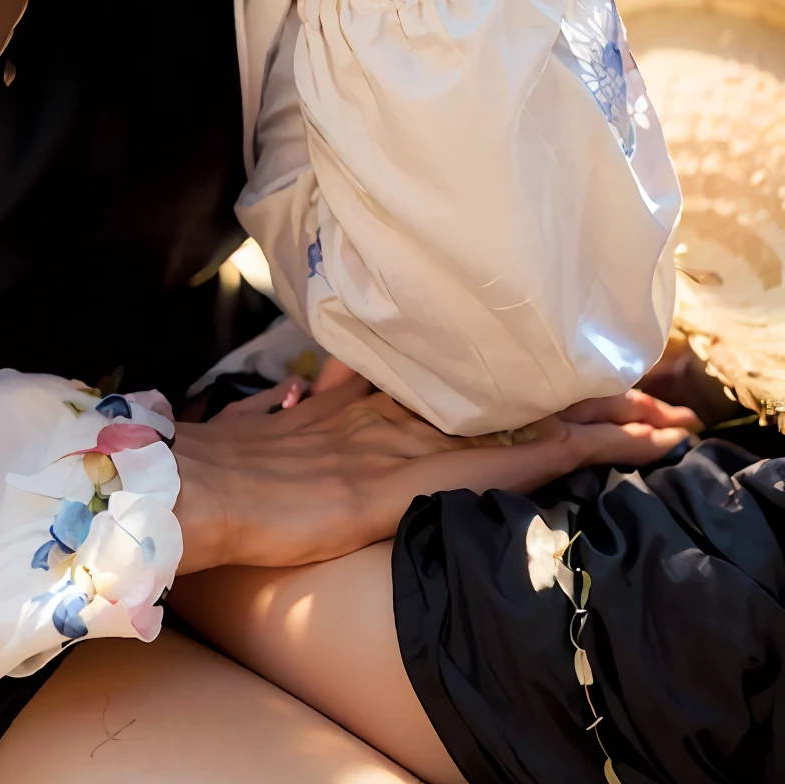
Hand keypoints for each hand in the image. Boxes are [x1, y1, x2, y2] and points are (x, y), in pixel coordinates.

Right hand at [170, 374, 699, 575]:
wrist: (195, 487)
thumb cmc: (215, 471)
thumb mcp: (262, 430)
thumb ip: (293, 409)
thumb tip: (300, 388)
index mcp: (352, 403)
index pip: (447, 378)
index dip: (505, 372)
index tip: (547, 361)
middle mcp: (387, 412)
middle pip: (498, 390)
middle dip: (570, 389)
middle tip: (635, 375)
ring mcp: (401, 443)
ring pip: (518, 420)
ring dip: (592, 419)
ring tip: (653, 409)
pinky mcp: (407, 481)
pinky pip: (505, 461)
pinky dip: (564, 452)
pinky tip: (609, 446)